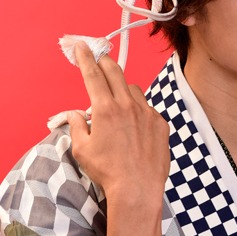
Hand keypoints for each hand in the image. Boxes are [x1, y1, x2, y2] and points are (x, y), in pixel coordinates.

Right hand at [67, 42, 170, 208]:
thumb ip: (77, 126)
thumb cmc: (107, 172)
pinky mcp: (160, 124)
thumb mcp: (82, 149)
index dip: (85, 57)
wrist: (138, 190)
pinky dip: (138, 111)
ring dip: (122, 89)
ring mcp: (147, 114)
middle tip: (98, 56)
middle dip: (104, 60)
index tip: (81, 45)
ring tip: (116, 103)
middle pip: (115, 71)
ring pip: (133, 89)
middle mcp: (127, 106)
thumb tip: (76, 114)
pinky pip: (147, 109)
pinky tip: (134, 127)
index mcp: (105, 109)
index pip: (92, 74)